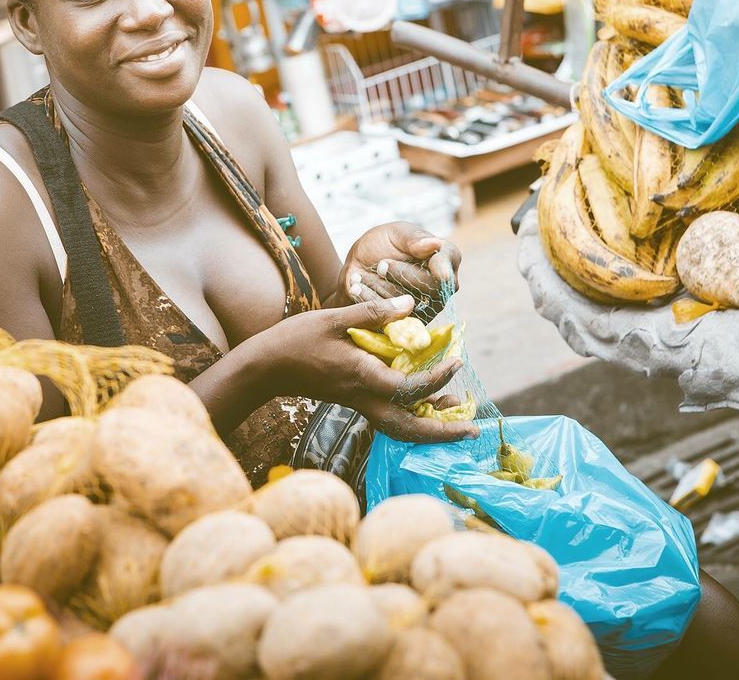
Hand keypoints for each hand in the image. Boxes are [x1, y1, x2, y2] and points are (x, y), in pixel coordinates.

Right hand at [255, 295, 478, 443]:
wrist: (265, 368)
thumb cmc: (296, 340)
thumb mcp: (334, 319)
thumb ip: (374, 313)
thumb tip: (411, 305)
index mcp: (362, 377)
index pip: (409, 387)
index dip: (437, 377)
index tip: (457, 361)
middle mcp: (364, 398)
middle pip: (410, 428)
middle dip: (443, 432)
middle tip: (473, 430)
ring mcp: (359, 404)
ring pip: (402, 428)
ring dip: (431, 429)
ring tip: (459, 421)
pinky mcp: (355, 402)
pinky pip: (391, 417)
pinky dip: (414, 417)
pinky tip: (430, 404)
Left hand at [339, 222, 461, 320]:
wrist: (361, 266)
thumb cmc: (383, 243)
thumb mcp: (395, 233)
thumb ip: (413, 238)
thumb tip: (435, 243)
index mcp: (446, 258)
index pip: (449, 264)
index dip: (443, 269)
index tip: (441, 275)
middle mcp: (443, 286)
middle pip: (431, 288)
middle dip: (401, 274)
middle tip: (381, 264)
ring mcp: (429, 307)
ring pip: (409, 304)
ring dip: (382, 287)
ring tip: (363, 275)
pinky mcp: (409, 323)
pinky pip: (391, 317)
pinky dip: (371, 300)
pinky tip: (358, 287)